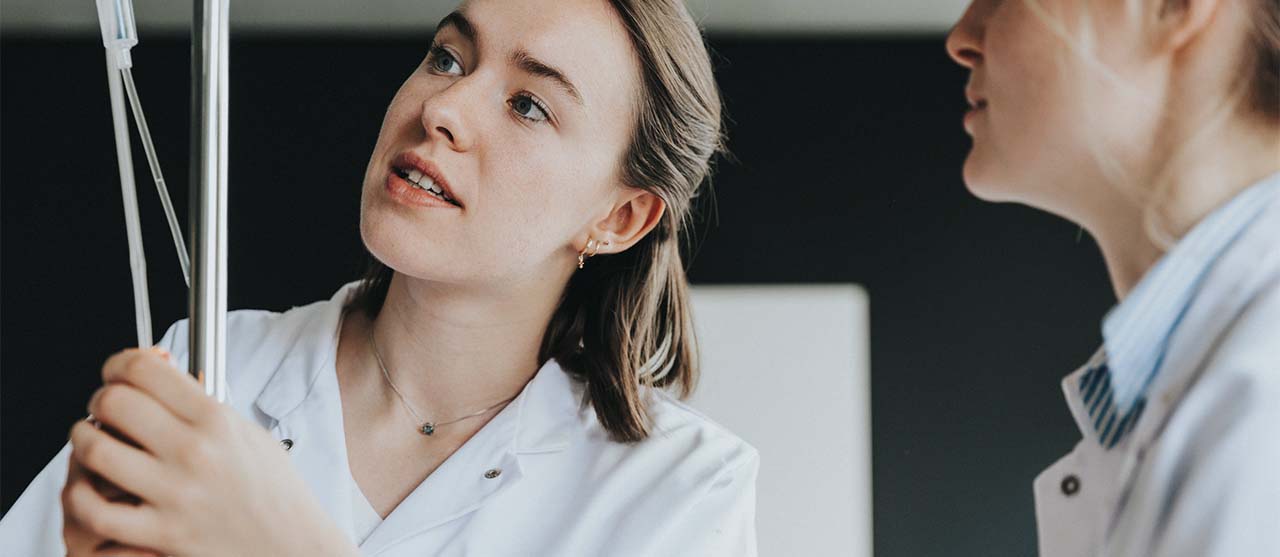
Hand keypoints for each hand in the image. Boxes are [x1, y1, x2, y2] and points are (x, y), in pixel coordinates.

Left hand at [63, 348, 357, 556]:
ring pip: (96, 450)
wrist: (293, 545)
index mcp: (217, 421)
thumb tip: (160, 376)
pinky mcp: (161, 533)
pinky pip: (95, 509)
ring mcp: (175, 494)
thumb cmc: (274, 492)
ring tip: (92, 442)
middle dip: (100, 399)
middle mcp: (194, 452)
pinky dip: (80, 494)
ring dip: (83, 440)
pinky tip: (91, 487)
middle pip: (115, 402)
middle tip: (105, 407)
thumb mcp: (249, 434)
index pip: (146, 371)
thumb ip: (203, 406)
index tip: (118, 371)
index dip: (120, 363)